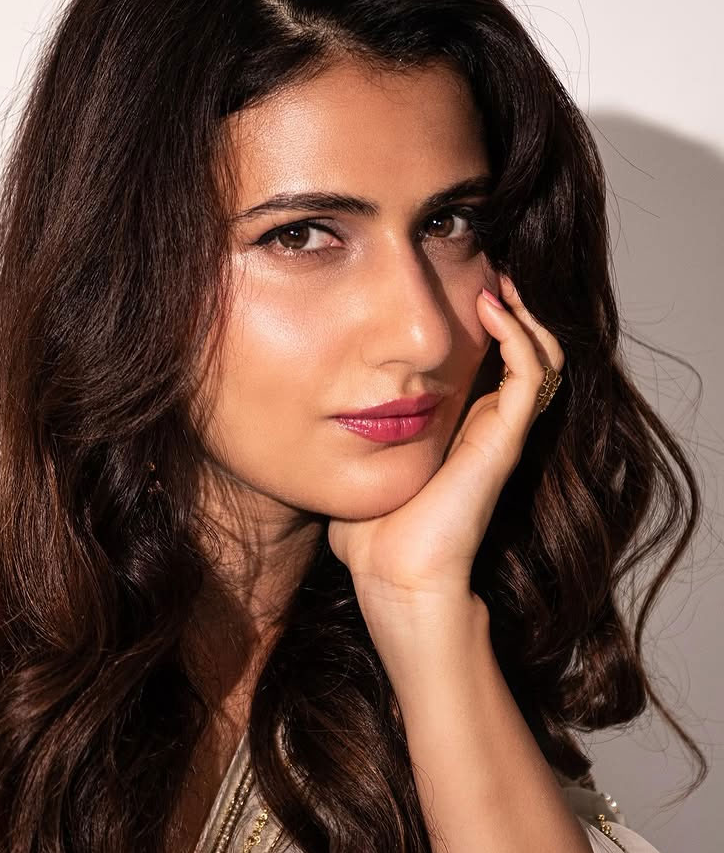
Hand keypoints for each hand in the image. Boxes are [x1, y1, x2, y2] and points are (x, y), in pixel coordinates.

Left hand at [327, 272, 564, 628]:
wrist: (394, 580)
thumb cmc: (371, 538)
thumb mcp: (356, 468)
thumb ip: (348, 439)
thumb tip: (312, 414)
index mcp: (460, 431)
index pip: (489, 364)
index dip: (483, 325)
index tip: (458, 287)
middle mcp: (487, 429)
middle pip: (524, 353)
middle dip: (510, 308)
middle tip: (489, 272)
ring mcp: (499, 434)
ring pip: (540, 357)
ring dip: (523, 315)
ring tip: (496, 282)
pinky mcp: (503, 441)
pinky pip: (530, 376)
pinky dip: (518, 336)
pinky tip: (491, 308)